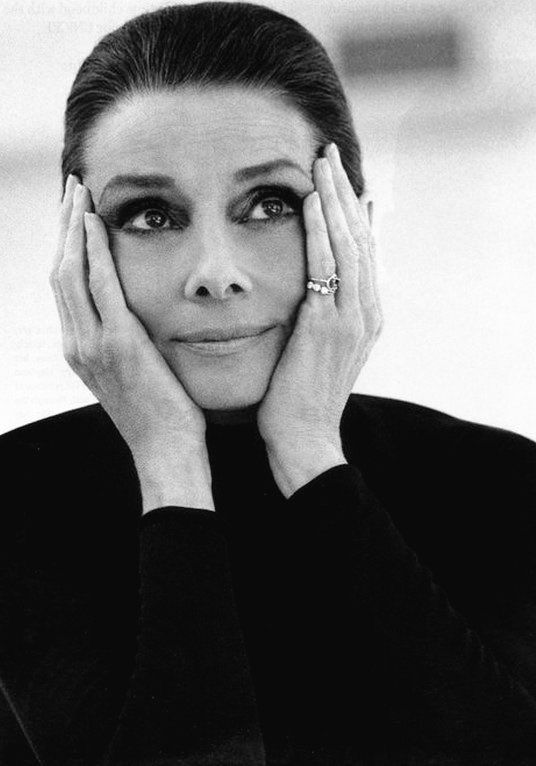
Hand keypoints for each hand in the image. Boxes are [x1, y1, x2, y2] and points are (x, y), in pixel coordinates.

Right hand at [49, 176, 213, 511]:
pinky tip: (96, 223)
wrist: (166, 454)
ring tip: (79, 192)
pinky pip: (101, 288)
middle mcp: (77, 344)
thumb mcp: (135, 376)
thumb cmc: (162, 417)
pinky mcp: (118, 345)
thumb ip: (127, 344)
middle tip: (72, 188)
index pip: (66, 286)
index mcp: (81, 349)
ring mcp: (93, 345)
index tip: (74, 214)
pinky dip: (94, 252)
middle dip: (63, 227)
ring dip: (73, 228)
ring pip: (70, 273)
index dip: (66, 246)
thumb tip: (138, 319)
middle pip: (59, 271)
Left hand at [257, 143, 382, 496]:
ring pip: (349, 244)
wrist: (303, 436)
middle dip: (344, 192)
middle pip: (360, 237)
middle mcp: (366, 310)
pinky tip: (311, 202)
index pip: (363, 250)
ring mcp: (352, 317)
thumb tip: (310, 286)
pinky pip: (326, 267)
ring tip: (321, 162)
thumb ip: (321, 314)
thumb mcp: (318, 349)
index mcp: (365, 315)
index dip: (352, 211)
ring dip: (334, 199)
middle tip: (329, 153)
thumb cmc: (301, 395)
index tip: (340, 180)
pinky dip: (320, 232)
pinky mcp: (330, 325)